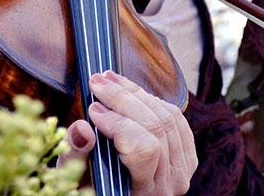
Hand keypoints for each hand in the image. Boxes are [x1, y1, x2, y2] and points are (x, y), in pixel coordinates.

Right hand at [58, 71, 197, 195]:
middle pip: (154, 126)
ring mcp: (182, 168)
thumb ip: (77, 156)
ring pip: (165, 116)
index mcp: (144, 192)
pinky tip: (131, 93)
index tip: (92, 109)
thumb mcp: (78, 178)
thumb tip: (82, 129)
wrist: (118, 194)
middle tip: (96, 82)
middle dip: (122, 98)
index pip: (143, 150)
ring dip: (134, 92)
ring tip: (109, 80)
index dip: (117, 123)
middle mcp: (169, 182)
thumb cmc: (95, 186)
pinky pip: (175, 116)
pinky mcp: (186, 154)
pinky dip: (151, 99)